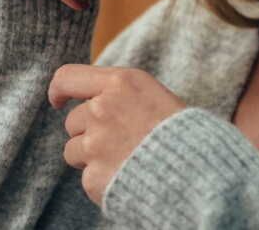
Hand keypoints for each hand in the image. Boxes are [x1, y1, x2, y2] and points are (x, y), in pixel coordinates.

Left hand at [48, 64, 185, 204]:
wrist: (201, 173)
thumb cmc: (184, 134)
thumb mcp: (152, 96)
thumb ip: (119, 94)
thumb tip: (89, 99)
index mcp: (120, 83)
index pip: (67, 76)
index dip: (58, 90)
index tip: (58, 101)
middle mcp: (103, 108)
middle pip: (73, 121)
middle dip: (88, 133)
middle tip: (120, 144)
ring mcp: (96, 143)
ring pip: (73, 151)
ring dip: (91, 158)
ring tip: (125, 161)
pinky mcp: (94, 176)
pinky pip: (87, 178)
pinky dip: (103, 182)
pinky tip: (128, 178)